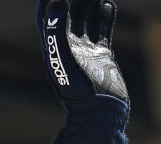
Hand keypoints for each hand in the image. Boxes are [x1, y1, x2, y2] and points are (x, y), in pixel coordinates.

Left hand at [35, 0, 129, 143]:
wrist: (100, 115)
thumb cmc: (79, 92)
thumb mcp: (64, 58)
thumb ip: (57, 30)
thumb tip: (57, 0)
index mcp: (55, 46)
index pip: (51, 14)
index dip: (54, 0)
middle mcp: (69, 47)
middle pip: (70, 13)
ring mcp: (87, 52)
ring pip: (87, 19)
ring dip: (90, 2)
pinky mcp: (103, 58)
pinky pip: (102, 31)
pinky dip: (105, 17)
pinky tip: (109, 4)